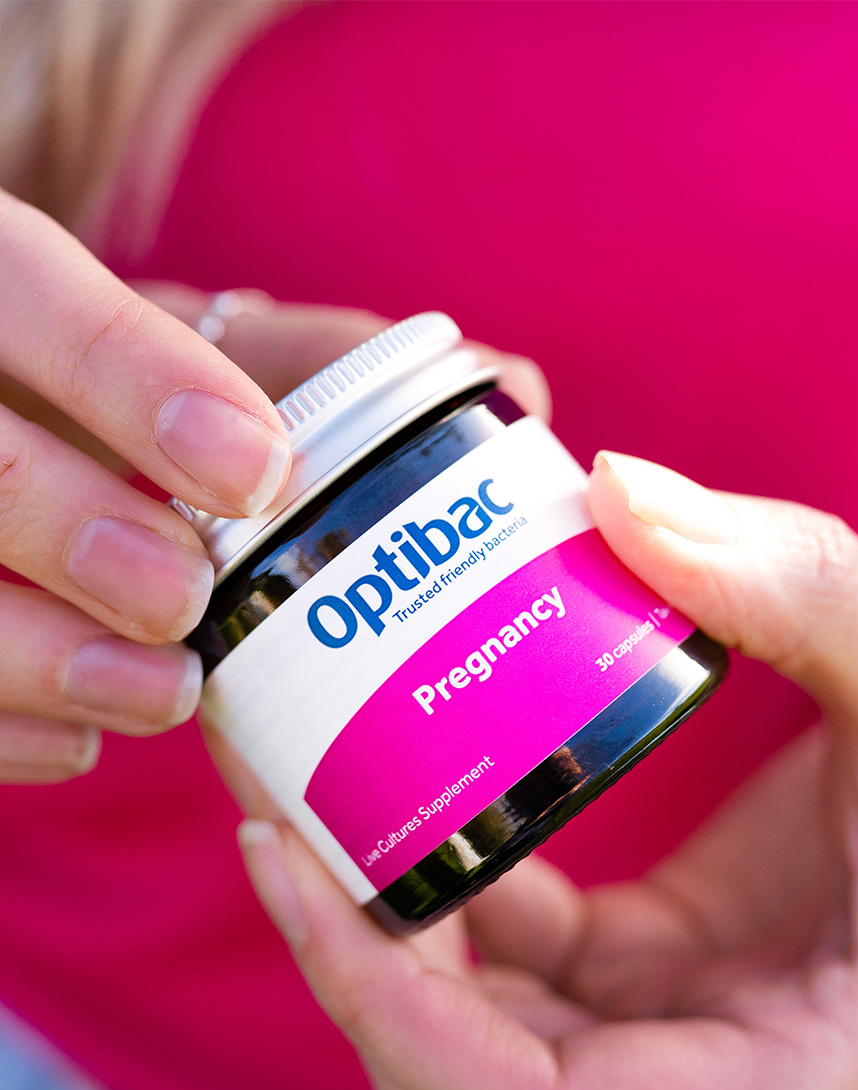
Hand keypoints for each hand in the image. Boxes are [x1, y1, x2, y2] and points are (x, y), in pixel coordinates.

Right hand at [0, 188, 550, 786]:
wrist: (25, 428)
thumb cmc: (137, 390)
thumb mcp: (203, 342)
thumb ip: (328, 356)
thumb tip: (512, 385)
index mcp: (1, 287)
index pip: (32, 289)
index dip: (130, 376)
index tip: (253, 463)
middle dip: (74, 529)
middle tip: (184, 599)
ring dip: (40, 654)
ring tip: (159, 696)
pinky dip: (3, 724)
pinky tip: (82, 740)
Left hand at [236, 450, 857, 1089]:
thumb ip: (795, 583)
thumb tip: (615, 491)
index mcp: (795, 1071)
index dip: (387, 1008)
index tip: (287, 866)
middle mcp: (715, 1079)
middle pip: (467, 1070)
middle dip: (342, 945)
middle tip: (264, 787)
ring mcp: (673, 1027)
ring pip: (472, 1021)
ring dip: (371, 914)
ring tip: (299, 777)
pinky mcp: (649, 967)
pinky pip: (509, 954)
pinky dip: (439, 880)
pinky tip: (399, 783)